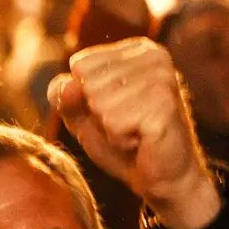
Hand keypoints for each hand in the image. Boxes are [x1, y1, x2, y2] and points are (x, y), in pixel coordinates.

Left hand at [48, 37, 220, 228]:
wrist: (161, 178)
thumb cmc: (122, 141)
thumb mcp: (82, 115)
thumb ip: (64, 95)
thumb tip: (69, 84)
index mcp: (138, 50)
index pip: (79, 65)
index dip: (85, 98)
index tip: (114, 110)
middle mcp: (154, 57)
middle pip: (86, 83)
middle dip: (97, 114)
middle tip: (126, 125)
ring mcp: (163, 79)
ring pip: (98, 102)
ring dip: (110, 127)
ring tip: (135, 132)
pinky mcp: (165, 105)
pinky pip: (113, 122)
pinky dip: (119, 139)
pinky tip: (141, 140)